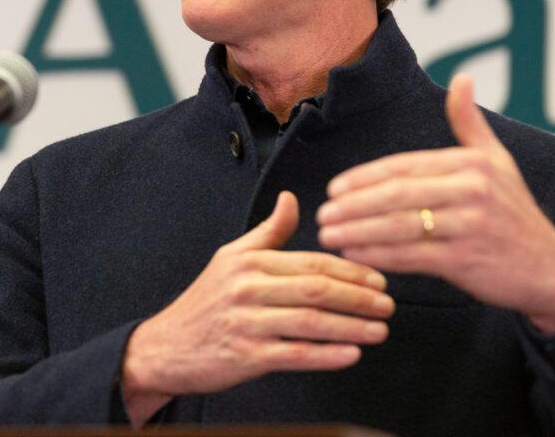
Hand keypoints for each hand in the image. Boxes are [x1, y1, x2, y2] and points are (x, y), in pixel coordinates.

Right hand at [120, 191, 394, 424]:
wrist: (165, 347)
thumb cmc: (205, 302)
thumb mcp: (231, 257)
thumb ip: (268, 232)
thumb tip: (292, 198)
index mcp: (250, 261)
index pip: (311, 261)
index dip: (350, 269)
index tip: (379, 279)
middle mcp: (248, 288)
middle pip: (316, 289)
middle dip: (359, 296)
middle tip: (389, 304)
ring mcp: (246, 323)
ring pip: (310, 321)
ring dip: (351, 326)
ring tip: (380, 329)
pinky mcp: (245, 356)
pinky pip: (294, 354)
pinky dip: (327, 355)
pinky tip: (351, 354)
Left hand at [316, 74, 554, 335]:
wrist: (551, 269)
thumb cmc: (515, 212)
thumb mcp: (498, 161)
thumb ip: (469, 123)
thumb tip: (462, 77)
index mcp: (471, 163)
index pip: (404, 167)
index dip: (365, 177)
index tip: (334, 188)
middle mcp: (471, 190)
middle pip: (396, 195)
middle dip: (353, 205)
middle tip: (323, 213)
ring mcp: (469, 225)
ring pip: (399, 226)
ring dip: (357, 231)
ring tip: (328, 236)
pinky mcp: (466, 259)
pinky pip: (411, 256)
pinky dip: (378, 256)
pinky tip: (354, 256)